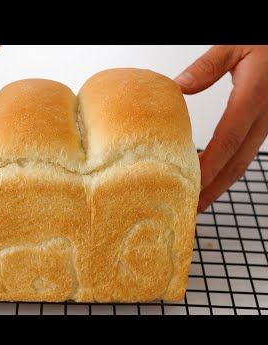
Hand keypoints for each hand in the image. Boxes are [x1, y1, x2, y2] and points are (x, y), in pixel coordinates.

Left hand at [175, 45, 267, 212]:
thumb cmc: (267, 44)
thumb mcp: (236, 46)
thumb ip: (208, 66)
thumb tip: (179, 86)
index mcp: (254, 96)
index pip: (229, 139)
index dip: (211, 165)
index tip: (192, 184)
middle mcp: (263, 116)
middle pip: (238, 160)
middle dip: (214, 187)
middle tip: (191, 206)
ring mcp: (266, 122)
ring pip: (244, 160)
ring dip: (222, 184)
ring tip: (200, 201)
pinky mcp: (264, 123)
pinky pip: (247, 152)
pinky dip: (230, 170)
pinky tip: (215, 178)